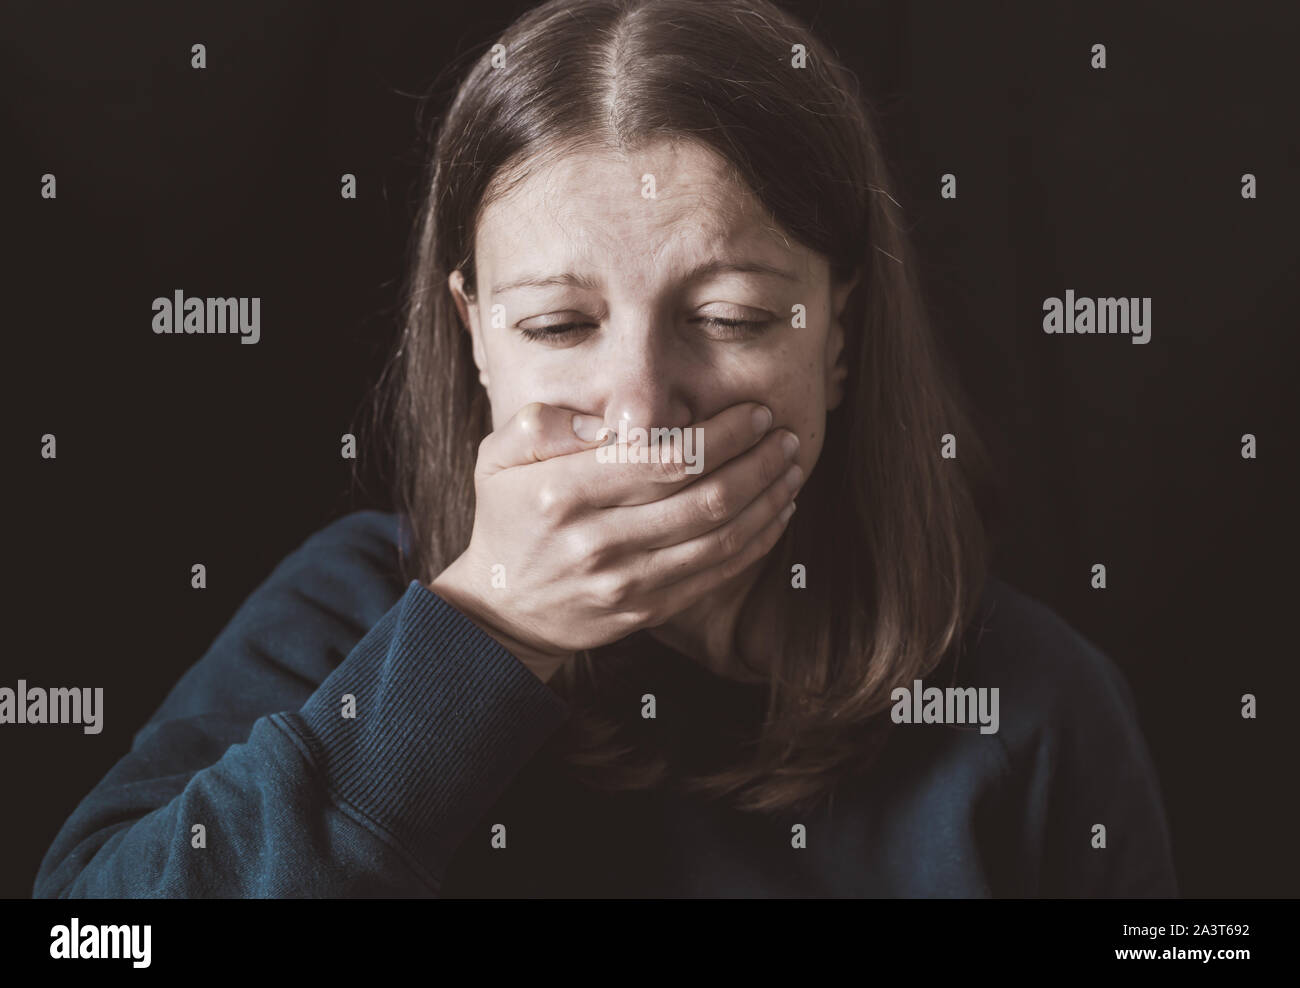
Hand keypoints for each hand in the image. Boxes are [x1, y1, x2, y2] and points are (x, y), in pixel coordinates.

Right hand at [429, 400, 803, 681]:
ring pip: (719, 537)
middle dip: (757, 461)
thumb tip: (609, 418)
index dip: (721, 434)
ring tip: (790, 467)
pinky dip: (757, 540)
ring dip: (767, 499)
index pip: (662, 458)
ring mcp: (624, 581)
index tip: (753, 413)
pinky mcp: (646, 609)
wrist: (502, 609)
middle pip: (702, 497)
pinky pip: (716, 573)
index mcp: (562, 493)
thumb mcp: (496, 458)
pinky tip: (777, 512)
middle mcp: (596, 540)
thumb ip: (542, 425)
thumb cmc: (506, 517)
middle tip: (784, 435)